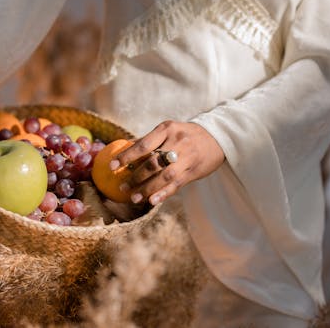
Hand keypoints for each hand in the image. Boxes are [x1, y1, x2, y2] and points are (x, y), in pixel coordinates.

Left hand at [110, 121, 224, 204]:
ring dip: (147, 188)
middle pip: (153, 162)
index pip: (143, 144)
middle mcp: (177, 142)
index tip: (111, 165)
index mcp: (167, 129)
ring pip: (164, 176)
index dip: (126, 156)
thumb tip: (122, 149)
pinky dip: (163, 194)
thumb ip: (149, 141)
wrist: (217, 138)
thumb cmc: (185, 134)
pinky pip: (176, 185)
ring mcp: (187, 158)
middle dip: (135, 176)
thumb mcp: (169, 130)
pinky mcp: (193, 171)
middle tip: (122, 186)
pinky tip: (151, 201)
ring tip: (133, 197)